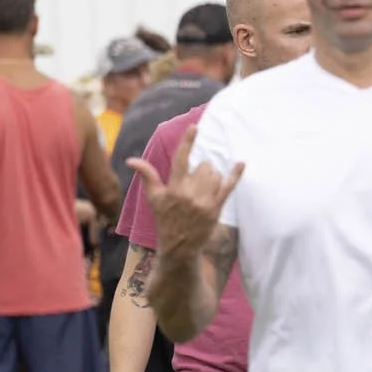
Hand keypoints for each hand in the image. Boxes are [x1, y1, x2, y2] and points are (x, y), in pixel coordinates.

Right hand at [126, 124, 240, 260]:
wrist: (179, 245)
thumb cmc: (165, 219)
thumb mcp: (153, 198)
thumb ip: (147, 176)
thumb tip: (131, 160)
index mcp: (173, 187)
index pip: (181, 159)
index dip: (188, 141)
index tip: (195, 127)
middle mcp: (189, 193)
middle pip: (204, 167)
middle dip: (203, 169)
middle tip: (197, 181)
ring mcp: (204, 201)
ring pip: (216, 175)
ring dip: (213, 176)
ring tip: (205, 186)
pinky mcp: (216, 208)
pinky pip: (228, 187)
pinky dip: (236, 175)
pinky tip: (241, 164)